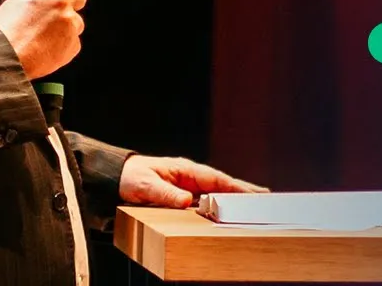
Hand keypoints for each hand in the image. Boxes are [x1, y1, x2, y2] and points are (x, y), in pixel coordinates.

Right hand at [0, 0, 88, 79]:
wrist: (5, 56)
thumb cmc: (5, 31)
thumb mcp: (17, 1)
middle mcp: (59, 0)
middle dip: (75, 2)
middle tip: (63, 12)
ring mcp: (69, 21)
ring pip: (76, 22)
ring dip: (65, 29)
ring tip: (43, 39)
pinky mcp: (72, 41)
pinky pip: (72, 42)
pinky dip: (63, 47)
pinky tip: (46, 50)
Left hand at [119, 155, 267, 207]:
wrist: (115, 177)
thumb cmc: (131, 177)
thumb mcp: (146, 185)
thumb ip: (166, 194)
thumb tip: (187, 201)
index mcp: (185, 170)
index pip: (216, 179)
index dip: (235, 186)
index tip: (253, 193)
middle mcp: (189, 177)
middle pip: (221, 185)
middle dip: (242, 191)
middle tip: (265, 197)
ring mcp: (187, 186)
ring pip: (215, 192)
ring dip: (233, 198)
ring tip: (253, 205)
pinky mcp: (182, 195)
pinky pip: (204, 200)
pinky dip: (218, 205)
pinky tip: (226, 212)